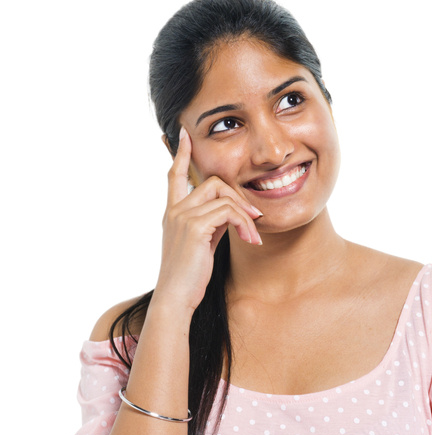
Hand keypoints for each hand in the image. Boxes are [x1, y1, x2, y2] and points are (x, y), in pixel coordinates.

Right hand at [153, 127, 262, 313]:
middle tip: (255, 219)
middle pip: (212, 181)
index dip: (180, 154)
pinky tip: (250, 241)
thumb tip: (231, 215)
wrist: (176, 298)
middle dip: (238, 197)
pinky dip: (244, 224)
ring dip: (246, 216)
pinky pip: (228, 212)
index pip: (174, 175)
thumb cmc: (190, 277)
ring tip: (253, 237)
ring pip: (224, 197)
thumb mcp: (201, 245)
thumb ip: (211, 225)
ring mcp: (182, 217)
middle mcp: (174, 210)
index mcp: (173, 213)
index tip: (184, 135)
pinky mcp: (194, 227)